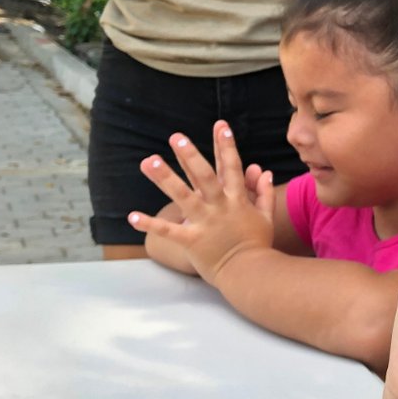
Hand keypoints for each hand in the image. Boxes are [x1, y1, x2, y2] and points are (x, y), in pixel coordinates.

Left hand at [130, 120, 275, 285]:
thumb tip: (263, 170)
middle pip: (204, 176)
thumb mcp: (265, 216)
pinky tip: (132, 216)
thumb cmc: (258, 244)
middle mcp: (219, 206)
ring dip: (165, 178)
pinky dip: (150, 224)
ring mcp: (204, 222)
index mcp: (237, 199)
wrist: (250, 273)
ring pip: (182, 196)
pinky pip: (168, 231)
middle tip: (176, 137)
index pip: (232, 167)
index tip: (220, 125)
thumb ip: (264, 193)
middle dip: (190, 155)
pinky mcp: (191, 240)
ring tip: (149, 161)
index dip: (226, 146)